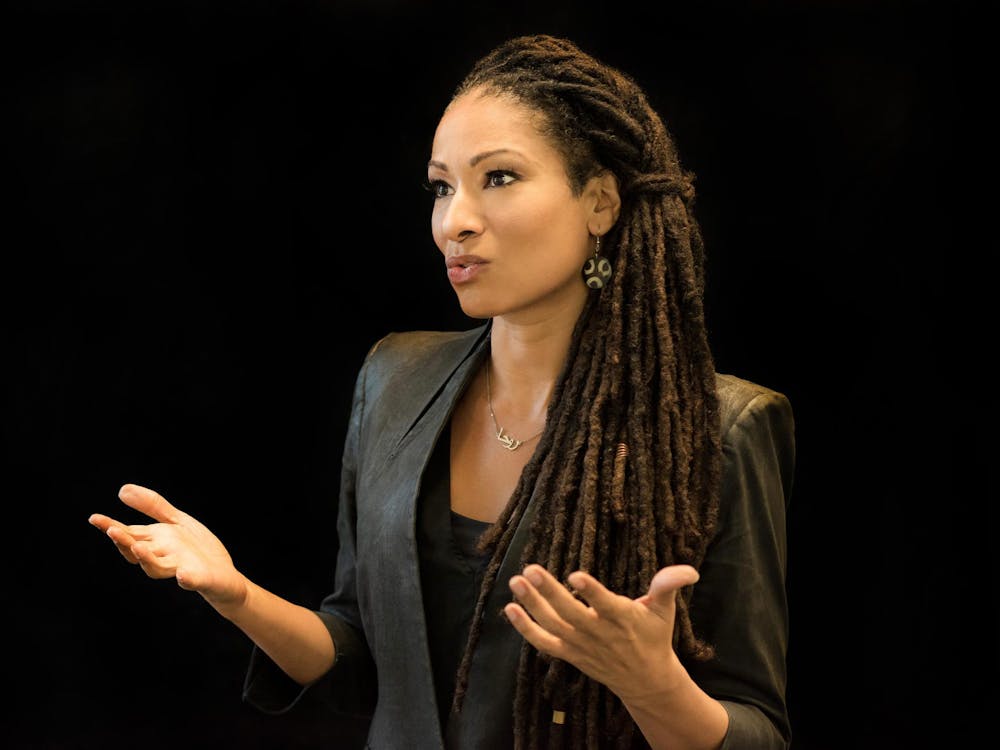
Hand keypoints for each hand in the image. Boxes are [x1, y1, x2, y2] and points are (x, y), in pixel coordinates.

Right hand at [89, 484, 247, 611]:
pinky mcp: (199, 579)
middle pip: (137, 551)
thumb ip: (152, 507)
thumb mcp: (176, 522)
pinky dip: (186, 579)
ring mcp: (179, 568)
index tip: (94, 518)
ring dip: (146, 559)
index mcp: (155, 541)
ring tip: (139, 547)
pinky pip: (192, 580)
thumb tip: (122, 489)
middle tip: (112, 531)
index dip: (111, 527)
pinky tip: (183, 575)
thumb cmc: (196, 549)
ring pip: (157, 568)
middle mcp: (162, 556)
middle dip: (124, 542)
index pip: (129, 534)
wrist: (225, 575)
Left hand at [504, 563, 699, 702]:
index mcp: (623, 618)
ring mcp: (581, 645)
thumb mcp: (664, 610)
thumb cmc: (653, 637)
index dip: (590, 591)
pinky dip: (526, 629)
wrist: (646, 681)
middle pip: (570, 614)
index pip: (604, 605)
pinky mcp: (570, 653)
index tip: (575, 575)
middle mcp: (599, 633)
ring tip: (516, 582)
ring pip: (553, 626)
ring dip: (532, 605)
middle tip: (530, 569)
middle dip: (549, 592)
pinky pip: (544, 643)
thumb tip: (690, 570)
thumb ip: (669, 585)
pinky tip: (510, 609)